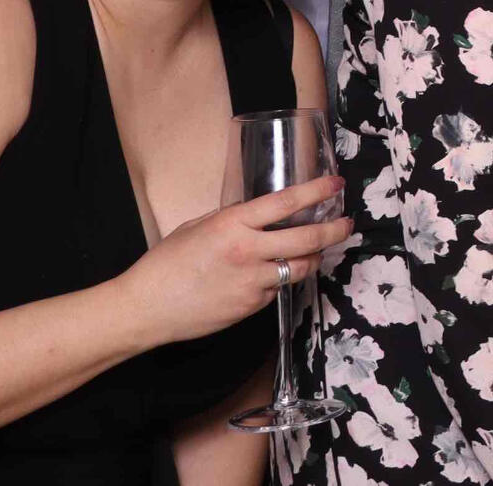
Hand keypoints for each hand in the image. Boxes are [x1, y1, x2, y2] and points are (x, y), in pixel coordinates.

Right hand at [115, 174, 351, 347]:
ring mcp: (254, 281)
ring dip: (315, 257)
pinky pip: (278, 288)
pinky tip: (274, 274)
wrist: (145, 308)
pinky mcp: (253, 305)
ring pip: (302, 267)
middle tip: (346, 224)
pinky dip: (282, 280)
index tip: (336, 184)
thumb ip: (232, 219)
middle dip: (335, 230)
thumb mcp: (198, 227)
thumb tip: (258, 213)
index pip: (287, 202)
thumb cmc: (165, 264)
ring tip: (320, 249)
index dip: (317, 191)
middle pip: (308, 238)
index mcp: (233, 224)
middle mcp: (249, 251)